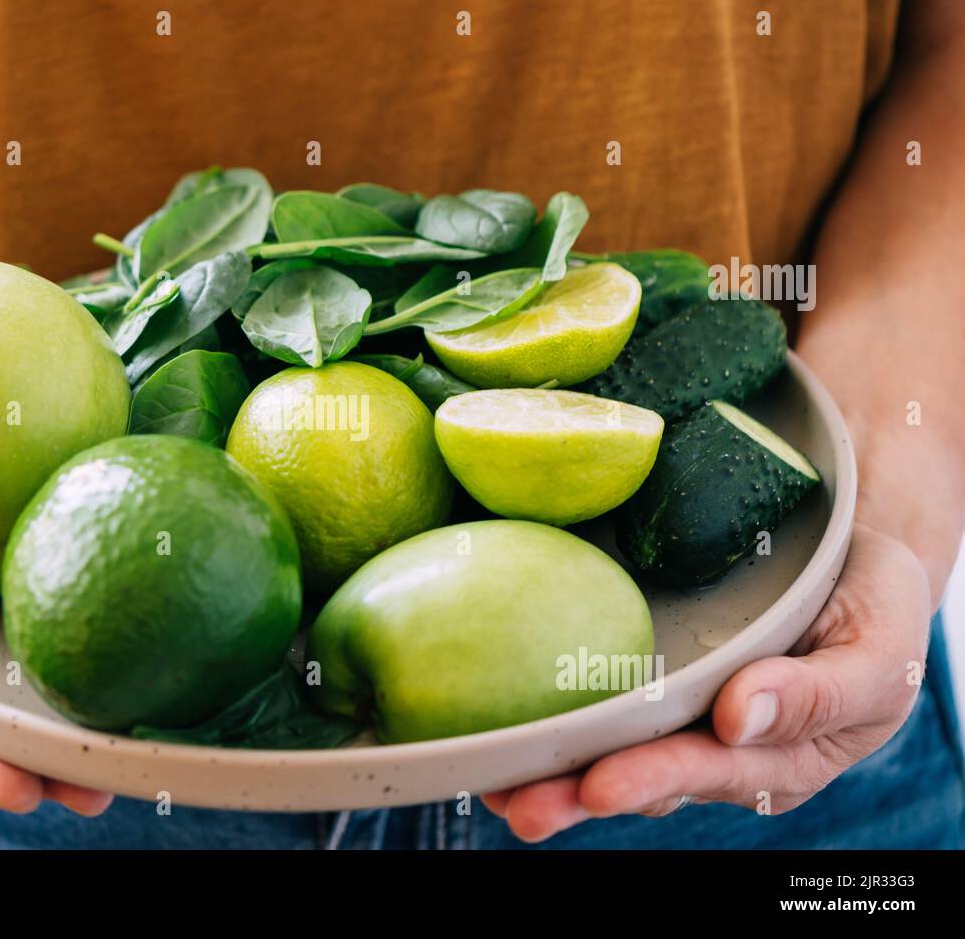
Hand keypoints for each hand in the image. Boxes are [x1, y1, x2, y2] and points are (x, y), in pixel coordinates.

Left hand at [482, 524, 930, 840]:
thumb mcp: (877, 651)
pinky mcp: (648, 682)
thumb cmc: (869, 610)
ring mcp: (679, 719)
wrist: (848, 562)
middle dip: (578, 796)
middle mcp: (717, 748)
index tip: (602, 785)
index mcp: (779, 755)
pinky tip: (497, 725)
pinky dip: (547, 721)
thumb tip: (738, 718)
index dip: (654, 779)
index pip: (709, 772)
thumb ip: (819, 693)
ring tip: (490, 785)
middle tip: (521, 806)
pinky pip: (597, 707)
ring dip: (549, 772)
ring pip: (609, 752)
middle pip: (643, 777)